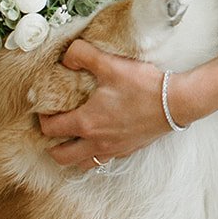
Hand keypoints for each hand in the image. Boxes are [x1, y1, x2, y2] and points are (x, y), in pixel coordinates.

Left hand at [37, 40, 169, 168]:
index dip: (42, 119)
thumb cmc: (143, 86)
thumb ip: (83, 55)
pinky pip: (103, 160)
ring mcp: (113, 149)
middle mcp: (96, 142)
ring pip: (83, 163)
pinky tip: (99, 139)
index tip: (44, 108)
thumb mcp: (110, 64)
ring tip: (72, 139)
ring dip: (72, 154)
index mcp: (87, 123)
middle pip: (61, 156)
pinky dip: (94, 154)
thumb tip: (66, 55)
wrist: (175, 103)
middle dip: (51, 145)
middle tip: (53, 129)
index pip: (51, 129)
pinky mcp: (128, 150)